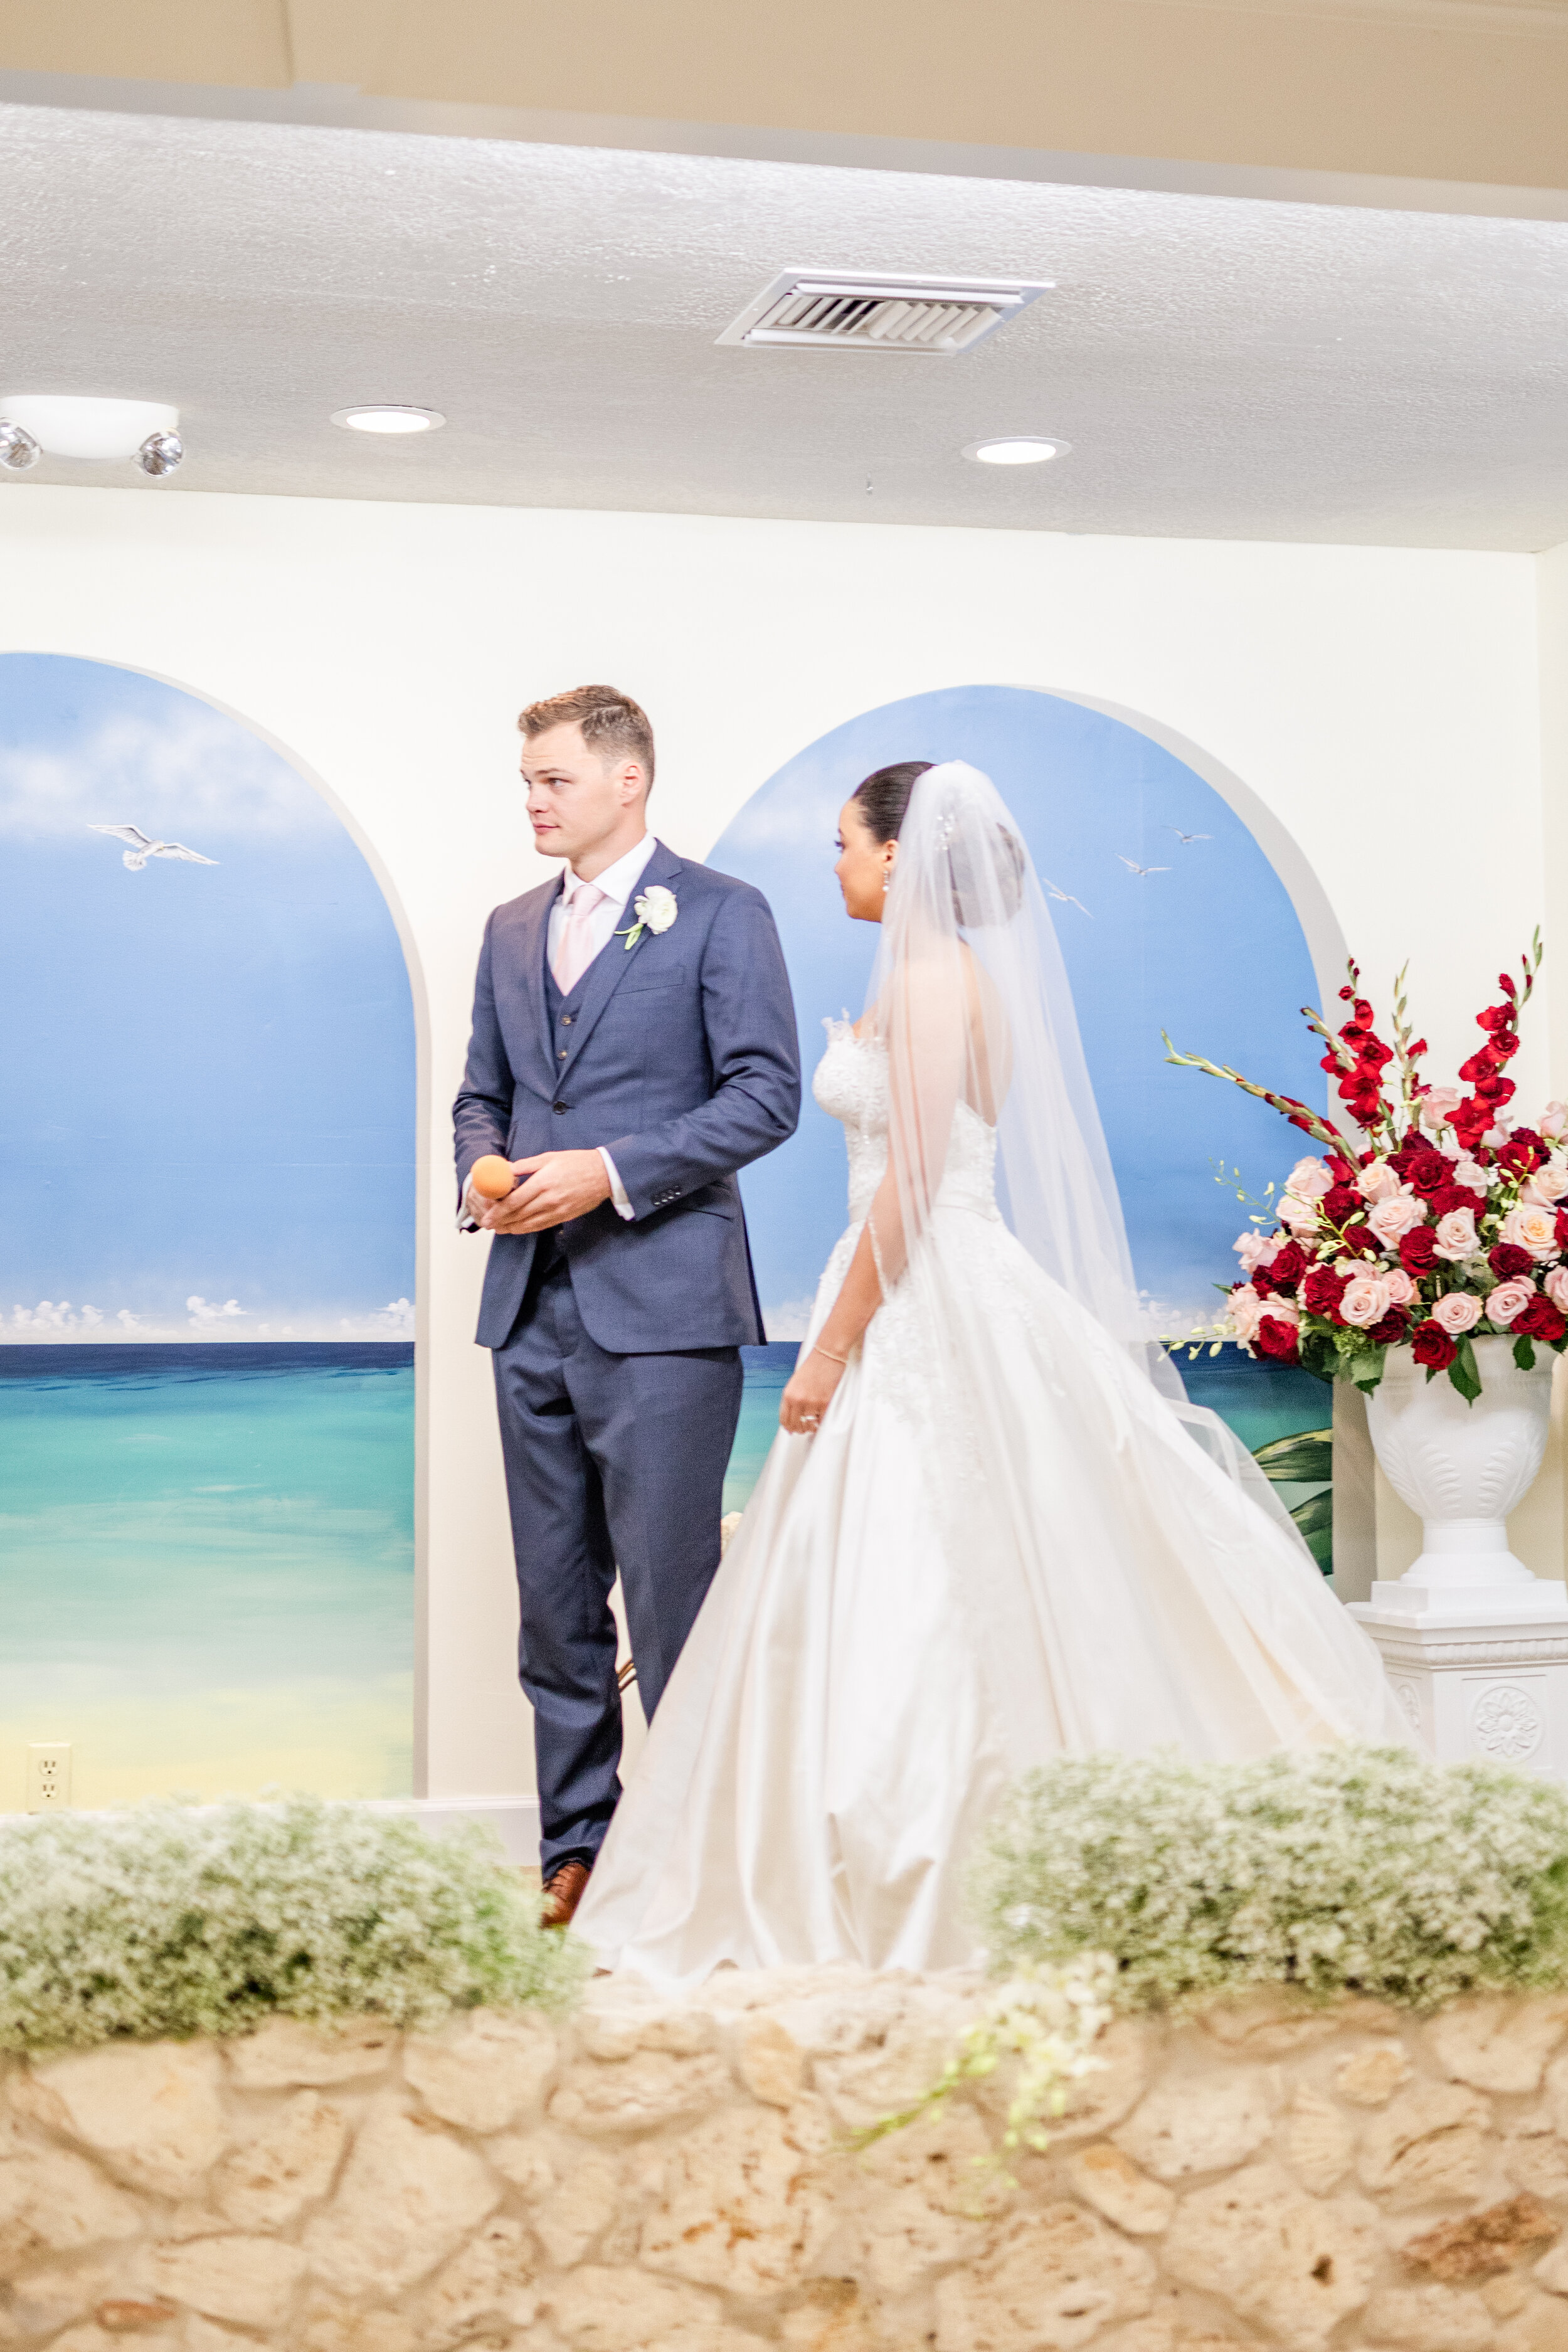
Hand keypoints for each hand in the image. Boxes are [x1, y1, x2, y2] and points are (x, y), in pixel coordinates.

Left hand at [481, 1151, 611, 1233]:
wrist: (603, 1174)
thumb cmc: (577, 1162)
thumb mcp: (549, 1157)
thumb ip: (525, 1165)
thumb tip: (505, 1170)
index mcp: (542, 1182)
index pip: (514, 1201)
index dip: (498, 1211)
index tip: (487, 1215)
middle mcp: (548, 1199)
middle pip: (518, 1215)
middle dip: (500, 1222)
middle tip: (487, 1225)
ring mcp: (557, 1210)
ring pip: (529, 1224)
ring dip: (511, 1228)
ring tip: (499, 1229)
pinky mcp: (564, 1216)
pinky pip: (541, 1226)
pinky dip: (527, 1229)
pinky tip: (518, 1229)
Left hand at [779, 1344, 846, 1435]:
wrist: (827, 1355)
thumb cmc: (813, 1366)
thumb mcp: (795, 1383)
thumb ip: (792, 1399)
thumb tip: (792, 1415)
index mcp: (788, 1394)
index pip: (784, 1419)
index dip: (788, 1427)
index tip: (792, 1430)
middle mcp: (798, 1400)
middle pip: (796, 1425)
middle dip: (800, 1429)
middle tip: (804, 1428)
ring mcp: (812, 1402)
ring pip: (809, 1425)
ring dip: (811, 1426)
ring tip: (814, 1423)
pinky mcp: (825, 1402)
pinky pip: (821, 1420)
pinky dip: (821, 1421)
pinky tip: (821, 1418)